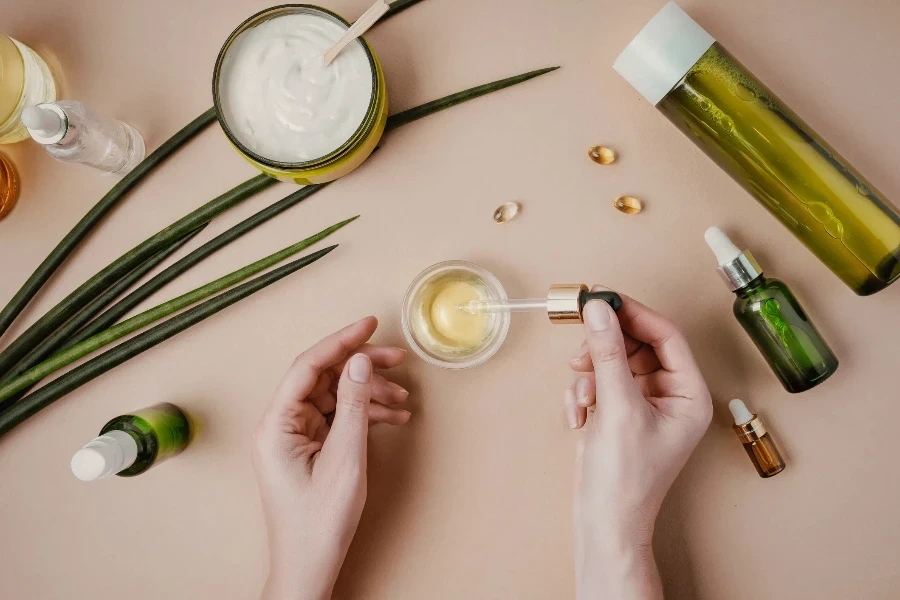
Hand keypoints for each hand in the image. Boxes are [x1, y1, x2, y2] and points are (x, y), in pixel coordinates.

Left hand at [253, 317, 410, 599]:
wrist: (310, 565)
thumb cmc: (318, 522)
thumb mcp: (344, 459)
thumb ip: (352, 405)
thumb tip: (359, 361)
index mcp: (277, 424)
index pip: (308, 366)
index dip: (340, 340)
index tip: (369, 323)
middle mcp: (281, 425)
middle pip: (324, 378)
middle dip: (362, 367)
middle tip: (398, 358)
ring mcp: (295, 437)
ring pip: (335, 397)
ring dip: (368, 393)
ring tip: (402, 398)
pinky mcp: (309, 448)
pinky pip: (338, 418)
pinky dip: (364, 415)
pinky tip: (392, 417)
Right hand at [566, 292, 711, 599]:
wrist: (604, 522)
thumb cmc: (625, 479)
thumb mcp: (617, 408)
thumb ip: (607, 354)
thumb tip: (599, 310)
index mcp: (690, 394)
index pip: (666, 335)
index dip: (634, 313)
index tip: (603, 298)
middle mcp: (672, 395)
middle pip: (637, 344)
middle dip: (605, 349)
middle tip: (582, 348)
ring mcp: (644, 403)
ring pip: (614, 361)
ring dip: (590, 374)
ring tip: (581, 397)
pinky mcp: (619, 411)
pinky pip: (600, 381)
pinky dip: (583, 392)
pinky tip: (578, 416)